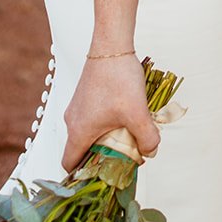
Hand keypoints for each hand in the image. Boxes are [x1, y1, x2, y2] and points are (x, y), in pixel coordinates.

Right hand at [61, 54, 159, 173]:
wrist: (112, 44)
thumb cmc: (119, 79)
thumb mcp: (137, 113)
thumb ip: (147, 138)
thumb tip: (151, 152)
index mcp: (78, 132)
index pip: (70, 165)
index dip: (83, 176)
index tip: (102, 177)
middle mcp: (72, 121)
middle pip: (81, 150)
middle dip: (101, 157)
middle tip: (123, 156)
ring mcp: (77, 107)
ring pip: (88, 133)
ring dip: (106, 138)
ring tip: (127, 132)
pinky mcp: (85, 95)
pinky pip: (92, 118)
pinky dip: (105, 122)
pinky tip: (125, 113)